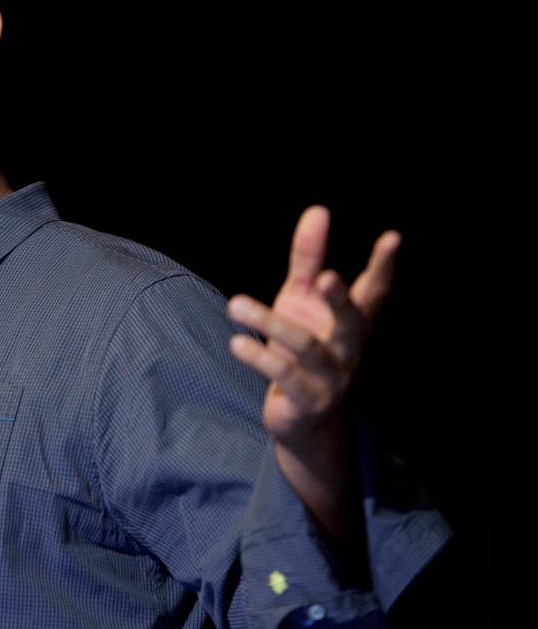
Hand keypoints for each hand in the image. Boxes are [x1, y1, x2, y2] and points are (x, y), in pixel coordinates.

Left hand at [226, 206, 399, 540]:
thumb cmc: (301, 348)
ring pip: (306, 348)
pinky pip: (285, 378)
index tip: (392, 237)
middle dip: (339, 300)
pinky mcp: (308, 401)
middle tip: (326, 276)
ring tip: (235, 303)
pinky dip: (260, 358)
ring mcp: (332, 379)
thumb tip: (318, 210)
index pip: (374, 292)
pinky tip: (237, 342)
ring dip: (270, 324)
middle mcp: (348, 350)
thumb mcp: (300, 300)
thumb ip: (308, 259)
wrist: (300, 418)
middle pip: (350, 323)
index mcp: (352, 323)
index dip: (384, 267)